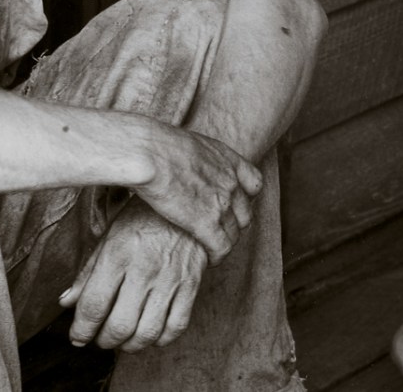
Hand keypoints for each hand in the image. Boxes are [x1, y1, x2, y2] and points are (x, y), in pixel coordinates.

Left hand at [60, 199, 206, 350]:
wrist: (185, 201)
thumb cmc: (140, 218)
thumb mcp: (108, 236)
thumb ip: (88, 271)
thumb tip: (66, 301)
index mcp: (117, 253)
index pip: (94, 303)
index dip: (82, 328)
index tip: (76, 337)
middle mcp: (143, 268)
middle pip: (120, 324)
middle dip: (104, 340)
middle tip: (98, 339)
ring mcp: (169, 279)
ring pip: (148, 332)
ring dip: (130, 346)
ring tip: (120, 342)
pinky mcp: (191, 286)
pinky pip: (176, 327)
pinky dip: (160, 339)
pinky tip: (148, 335)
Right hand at [133, 121, 260, 264]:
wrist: (148, 153)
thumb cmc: (153, 143)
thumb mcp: (184, 143)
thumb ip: (193, 157)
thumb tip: (181, 164)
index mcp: (226, 159)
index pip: (253, 183)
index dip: (244, 196)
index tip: (230, 202)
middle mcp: (230, 181)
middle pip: (245, 213)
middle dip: (233, 223)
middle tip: (216, 228)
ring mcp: (221, 204)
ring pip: (234, 234)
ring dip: (223, 242)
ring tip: (209, 247)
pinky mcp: (206, 224)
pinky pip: (221, 248)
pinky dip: (216, 256)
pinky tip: (207, 259)